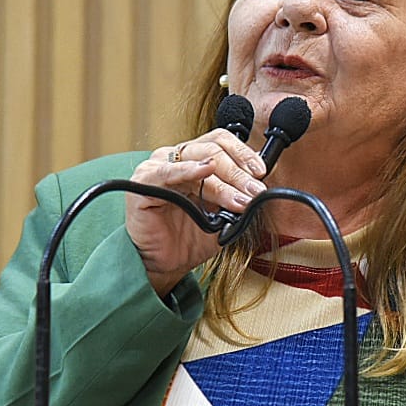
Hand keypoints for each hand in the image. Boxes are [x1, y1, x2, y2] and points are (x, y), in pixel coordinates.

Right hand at [127, 128, 267, 295]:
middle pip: (214, 150)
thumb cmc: (189, 238)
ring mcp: (159, 167)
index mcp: (195, 159)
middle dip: (239, 173)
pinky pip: (167, 171)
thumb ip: (238, 196)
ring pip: (198, 160)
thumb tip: (258, 184)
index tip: (261, 173)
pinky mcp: (144, 182)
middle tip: (254, 191)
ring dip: (224, 181)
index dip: (244, 154)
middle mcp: (177, 158)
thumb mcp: (223, 214)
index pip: (221, 142)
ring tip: (239, 199)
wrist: (167, 264)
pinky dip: (189, 169)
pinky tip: (205, 169)